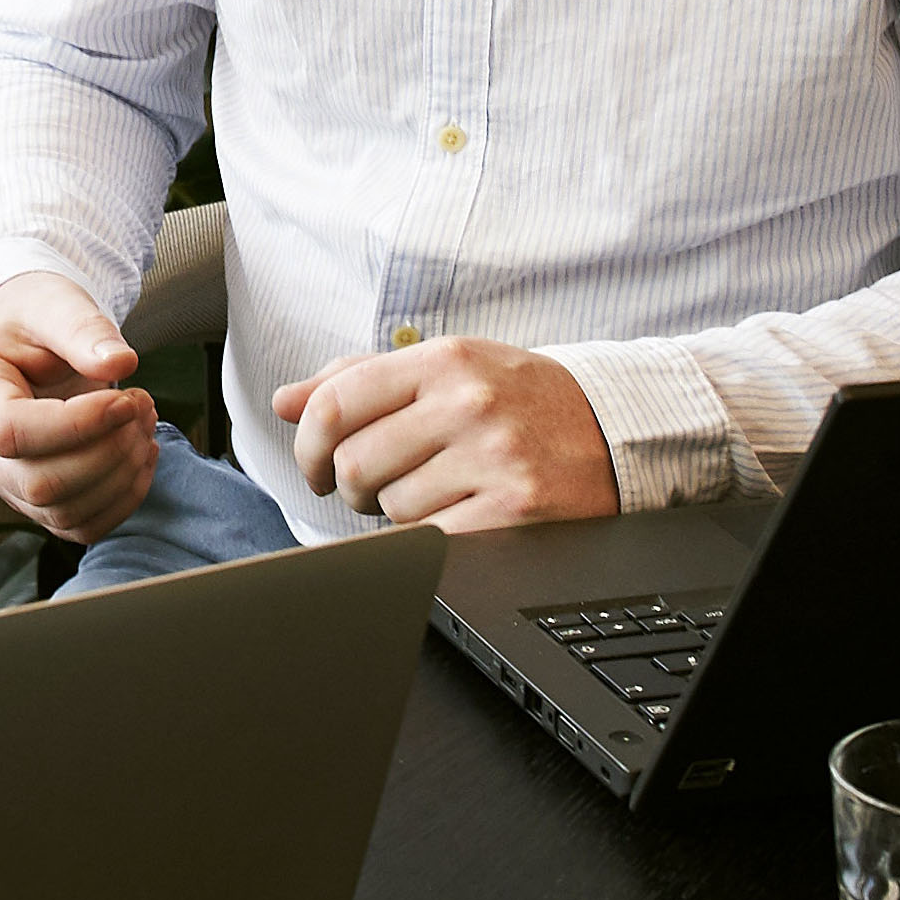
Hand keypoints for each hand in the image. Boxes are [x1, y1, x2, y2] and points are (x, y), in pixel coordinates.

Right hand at [0, 271, 160, 541]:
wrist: (27, 334)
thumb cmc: (34, 315)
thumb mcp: (56, 304)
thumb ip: (84, 329)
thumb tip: (120, 363)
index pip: (12, 432)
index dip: (77, 425)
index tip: (124, 398)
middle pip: (40, 483)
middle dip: (108, 452)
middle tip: (143, 405)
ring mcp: (2, 479)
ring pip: (64, 512)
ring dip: (121, 476)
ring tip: (145, 423)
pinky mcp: (34, 498)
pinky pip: (80, 524)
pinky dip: (122, 499)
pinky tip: (141, 456)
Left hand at [272, 337, 615, 529]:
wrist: (615, 429)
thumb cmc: (516, 399)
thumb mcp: (445, 368)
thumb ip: (360, 378)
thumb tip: (285, 400)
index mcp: (443, 360)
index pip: (336, 402)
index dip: (308, 443)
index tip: (313, 466)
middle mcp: (469, 403)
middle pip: (355, 463)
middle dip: (352, 487)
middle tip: (372, 488)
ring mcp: (496, 456)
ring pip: (393, 507)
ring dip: (400, 512)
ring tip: (434, 493)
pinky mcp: (517, 508)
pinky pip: (434, 538)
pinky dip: (433, 537)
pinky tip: (456, 516)